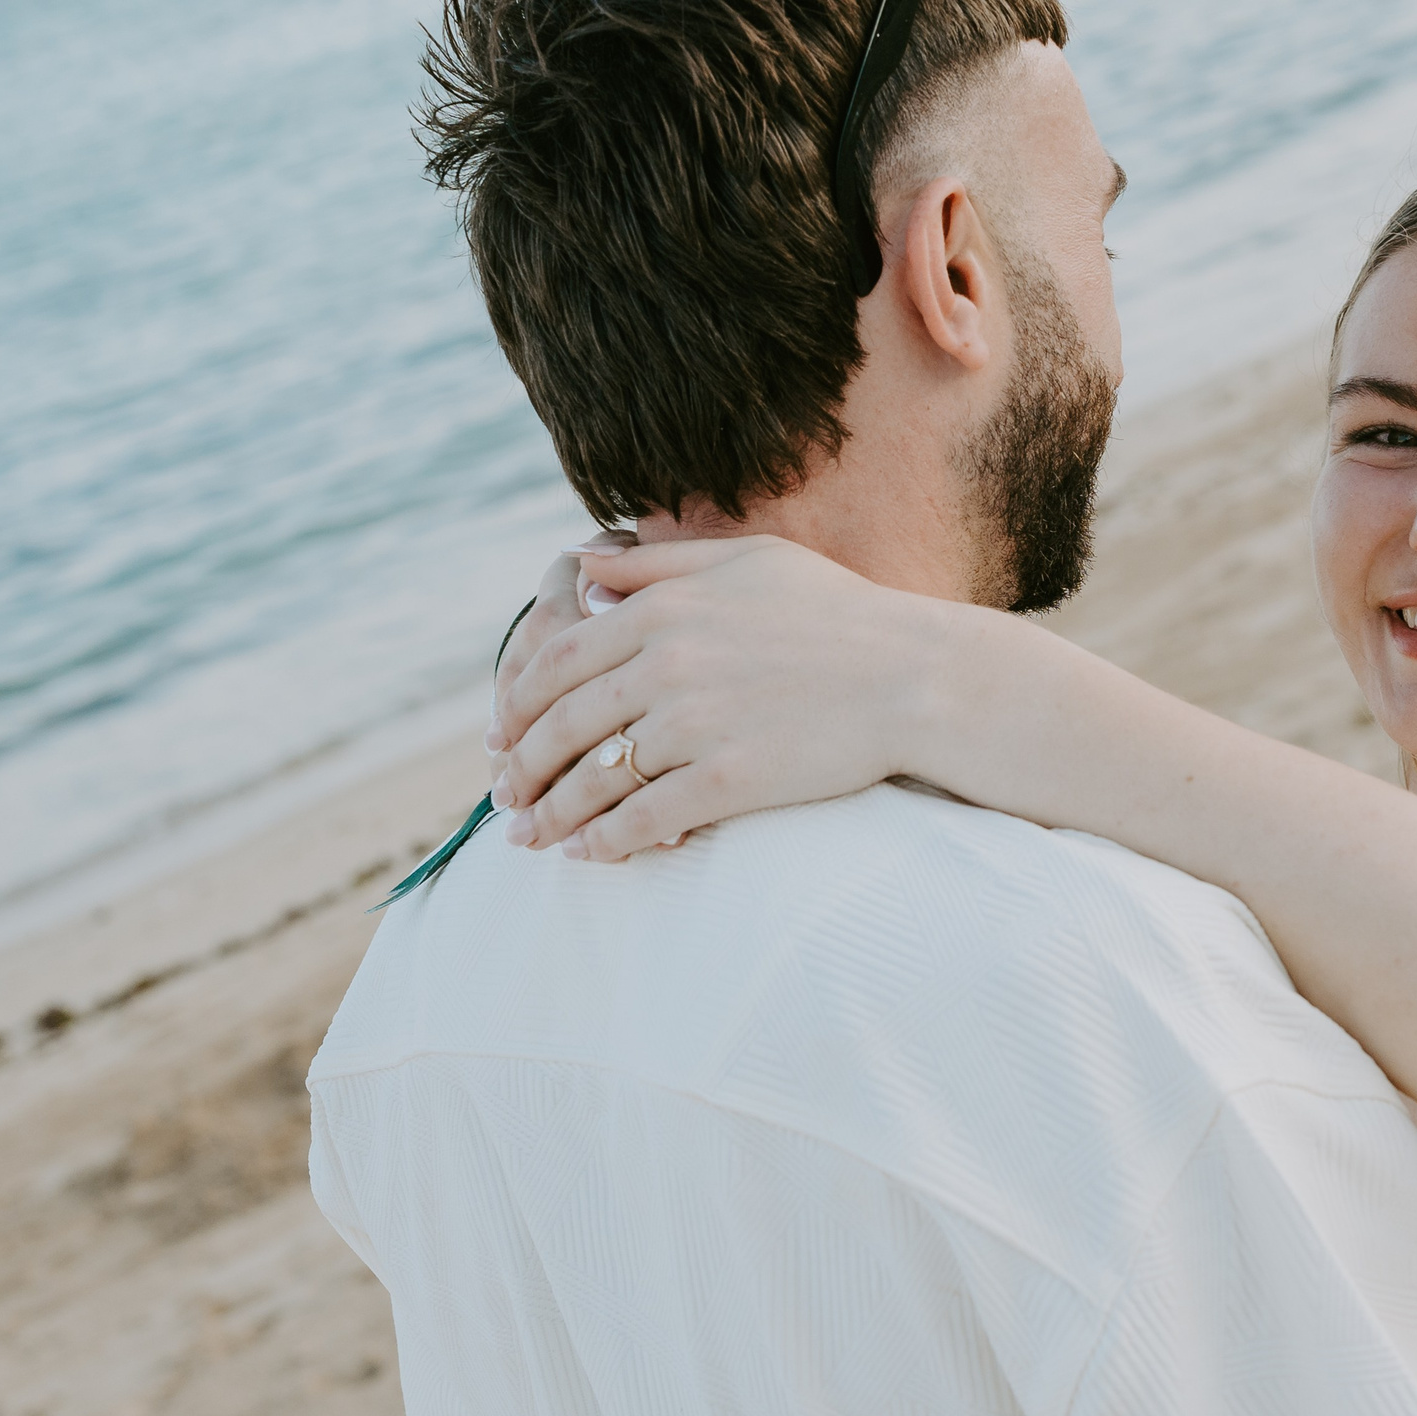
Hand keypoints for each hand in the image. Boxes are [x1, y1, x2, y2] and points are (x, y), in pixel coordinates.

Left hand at [486, 536, 960, 860]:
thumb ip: (657, 565)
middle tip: (502, 796)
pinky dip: (605, 842)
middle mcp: (668, 663)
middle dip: (521, 769)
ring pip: (595, 779)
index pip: (558, 662)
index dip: (516, 705)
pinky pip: (644, 819)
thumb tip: (581, 573)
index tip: (500, 735)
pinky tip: (586, 855)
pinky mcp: (729, 780)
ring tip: (527, 840)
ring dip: (551, 816)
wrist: (916, 674)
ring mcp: (697, 724)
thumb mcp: (746, 559)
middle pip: (563, 726)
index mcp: (664, 608)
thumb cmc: (838, 611)